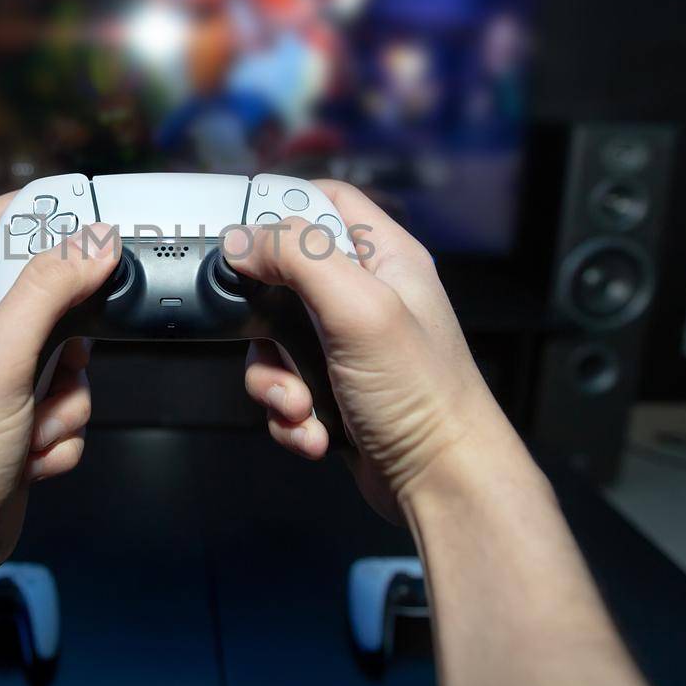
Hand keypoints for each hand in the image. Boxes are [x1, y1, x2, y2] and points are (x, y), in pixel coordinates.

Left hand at [0, 194, 118, 587]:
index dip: (35, 215)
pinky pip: (69, 407)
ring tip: (28, 427)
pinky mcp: (18, 422)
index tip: (84, 214)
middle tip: (57, 359)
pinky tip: (28, 457)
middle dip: (66, 339)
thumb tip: (92, 245)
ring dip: (65, 399)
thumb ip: (46, 293)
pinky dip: (60, 434)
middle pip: (44, 297)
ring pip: (68, 359)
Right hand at [232, 181, 528, 519]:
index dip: (279, 209)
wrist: (443, 484)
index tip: (242, 237)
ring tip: (300, 404)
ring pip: (274, 342)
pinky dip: (289, 415)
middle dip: (264, 321)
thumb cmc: (423, 395)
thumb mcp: (359, 308)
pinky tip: (313, 431)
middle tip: (273, 341)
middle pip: (283, 277)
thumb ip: (299, 258)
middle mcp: (367, 297)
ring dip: (274, 380)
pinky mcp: (334, 392)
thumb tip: (243, 241)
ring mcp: (349, 348)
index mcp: (386, 258)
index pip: (325, 201)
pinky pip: (284, 389)